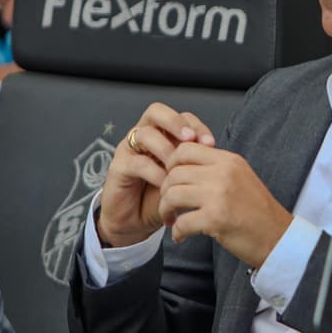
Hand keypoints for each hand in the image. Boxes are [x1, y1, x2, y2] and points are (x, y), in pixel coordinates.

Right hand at [97, 103, 215, 247]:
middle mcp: (144, 136)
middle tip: (191, 139)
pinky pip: (137, 162)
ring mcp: (129, 150)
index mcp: (163, 134)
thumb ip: (195, 160)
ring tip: (180, 167)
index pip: (180, 116)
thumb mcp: (185, 175)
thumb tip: (213, 149)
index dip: (196, 125)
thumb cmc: (164, 195)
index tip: (211, 143)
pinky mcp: (118, 168)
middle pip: (156, 111)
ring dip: (166, 149)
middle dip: (176, 122)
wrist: (137, 221)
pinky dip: (155, 172)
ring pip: (146, 134)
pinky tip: (167, 183)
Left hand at [159, 143, 292, 268]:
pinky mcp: (216, 218)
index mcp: (229, 161)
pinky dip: (177, 232)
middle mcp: (224, 173)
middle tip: (169, 206)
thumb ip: (216, 169)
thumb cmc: (257, 212)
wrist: (278, 237)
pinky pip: (181, 222)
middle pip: (174, 173)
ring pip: (172, 195)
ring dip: (166, 211)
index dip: (171, 164)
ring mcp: (219, 195)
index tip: (173, 181)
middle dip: (164, 192)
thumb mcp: (241, 178)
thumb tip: (182, 166)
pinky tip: (182, 237)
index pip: (185, 149)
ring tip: (172, 221)